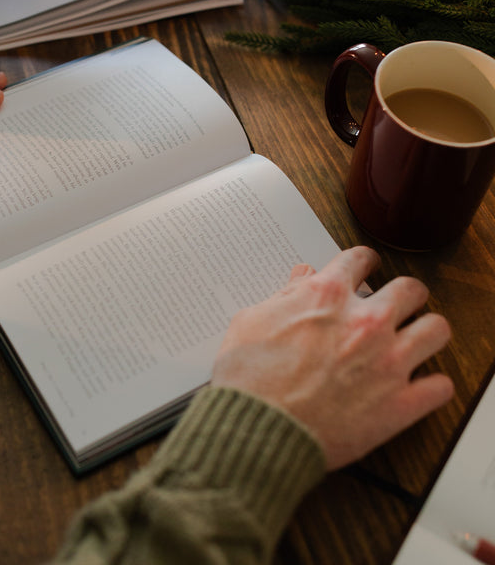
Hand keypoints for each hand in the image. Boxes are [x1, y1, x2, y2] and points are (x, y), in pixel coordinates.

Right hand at [212, 246, 453, 469]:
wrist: (257, 429)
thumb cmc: (247, 377)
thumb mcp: (252, 320)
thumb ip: (285, 294)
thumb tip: (303, 277)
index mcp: (327, 296)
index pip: (360, 258)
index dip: (362, 262)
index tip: (364, 269)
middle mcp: (365, 322)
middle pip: (411, 289)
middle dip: (403, 293)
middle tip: (394, 304)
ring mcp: (388, 362)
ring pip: (437, 329)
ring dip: (424, 332)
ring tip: (413, 340)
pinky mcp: (400, 404)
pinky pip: (440, 386)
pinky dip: (430, 385)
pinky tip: (415, 386)